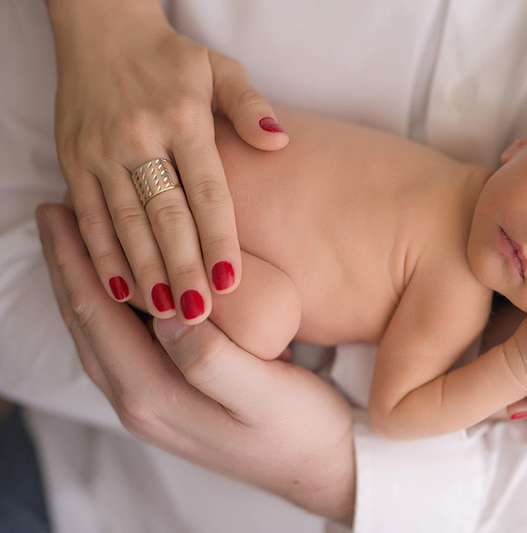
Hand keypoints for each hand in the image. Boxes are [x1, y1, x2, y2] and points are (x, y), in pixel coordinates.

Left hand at [36, 204, 352, 523]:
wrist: (319, 469)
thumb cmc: (300, 429)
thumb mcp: (264, 394)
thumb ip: (211, 360)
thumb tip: (168, 313)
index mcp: (155, 396)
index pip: (97, 316)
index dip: (75, 260)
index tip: (60, 209)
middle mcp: (139, 404)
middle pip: (86, 324)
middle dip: (67, 265)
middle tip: (55, 210)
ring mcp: (151, 406)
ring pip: (98, 336)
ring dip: (81, 285)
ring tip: (73, 239)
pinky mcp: (168, 401)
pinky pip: (120, 346)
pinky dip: (107, 307)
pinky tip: (118, 286)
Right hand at [41, 0, 287, 323]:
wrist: (102, 27)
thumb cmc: (173, 56)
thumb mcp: (221, 67)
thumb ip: (251, 105)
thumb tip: (279, 140)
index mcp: (183, 117)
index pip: (207, 190)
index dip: (219, 238)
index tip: (231, 281)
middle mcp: (140, 137)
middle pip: (165, 215)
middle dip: (182, 268)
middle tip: (200, 316)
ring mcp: (101, 150)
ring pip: (124, 222)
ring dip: (144, 271)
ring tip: (166, 312)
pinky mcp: (73, 158)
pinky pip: (87, 213)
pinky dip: (100, 252)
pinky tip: (117, 288)